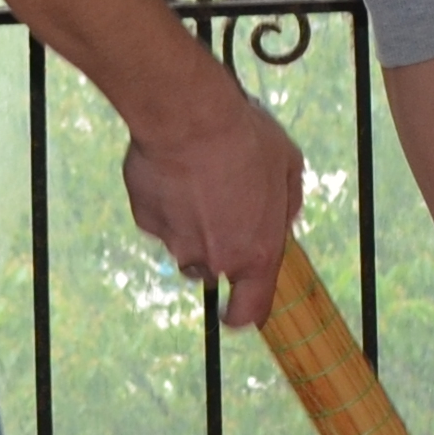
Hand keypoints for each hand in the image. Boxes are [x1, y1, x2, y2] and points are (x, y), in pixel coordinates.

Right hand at [120, 79, 304, 327]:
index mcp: (257, 253)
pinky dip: (164, 202)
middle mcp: (214, 258)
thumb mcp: (288, 166)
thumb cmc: (247, 140)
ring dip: (190, 224)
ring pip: (182, 245)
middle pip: (212, 270)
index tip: (235, 314)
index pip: (249, 310)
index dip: (242, 316)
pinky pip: (157, 219)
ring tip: (197, 180)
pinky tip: (173, 170)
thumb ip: (286, 205)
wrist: (190, 118)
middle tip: (220, 205)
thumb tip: (280, 221)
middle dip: (215, 248)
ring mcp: (175, 242)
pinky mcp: (145, 221)